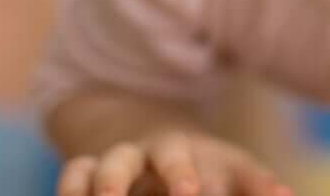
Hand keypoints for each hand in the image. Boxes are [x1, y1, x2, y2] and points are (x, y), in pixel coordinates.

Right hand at [56, 130, 291, 195]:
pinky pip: (74, 173)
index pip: (218, 169)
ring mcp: (126, 161)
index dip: (219, 183)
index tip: (216, 193)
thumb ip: (259, 186)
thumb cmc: (205, 169)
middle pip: (172, 155)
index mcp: (205, 156)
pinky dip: (70, 187)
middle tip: (190, 193)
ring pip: (116, 163)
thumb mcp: (236, 174)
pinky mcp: (90, 169)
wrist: (150, 140)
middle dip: (179, 173)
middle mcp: (164, 155)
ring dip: (112, 182)